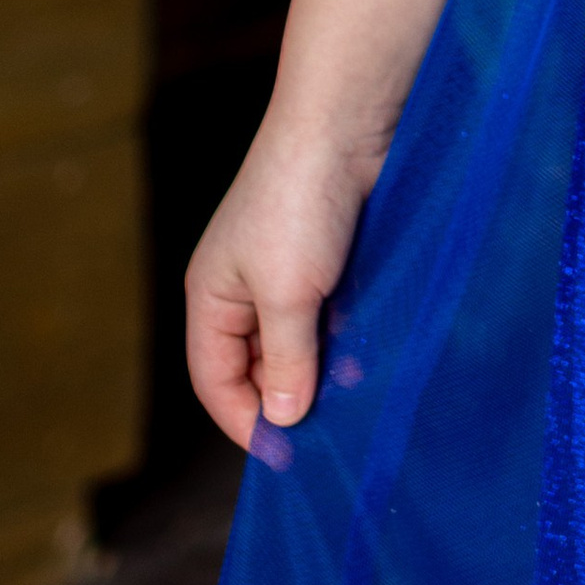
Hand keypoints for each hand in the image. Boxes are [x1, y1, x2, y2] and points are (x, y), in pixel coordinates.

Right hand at [184, 120, 380, 450]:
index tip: (288, 461)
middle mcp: (243, 288)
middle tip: (329, 441)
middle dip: (287, 402)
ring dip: (324, 373)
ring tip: (355, 408)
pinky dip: (348, 340)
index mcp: (211, 297)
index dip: (245, 423)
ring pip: (299, 344)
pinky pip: (331, 316)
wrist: (348, 123)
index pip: (214, 382)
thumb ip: (284, 360)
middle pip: (255, 368)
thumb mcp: (287, 294)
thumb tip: (281, 418)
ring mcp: (288, 271)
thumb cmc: (301, 202)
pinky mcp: (330, 258)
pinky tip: (373, 361)